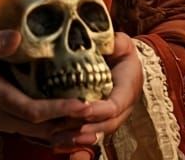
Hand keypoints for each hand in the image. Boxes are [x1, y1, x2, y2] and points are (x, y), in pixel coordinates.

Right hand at [0, 30, 93, 142]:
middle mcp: (0, 116)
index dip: (58, 110)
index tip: (82, 104)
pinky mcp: (3, 126)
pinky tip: (70, 123)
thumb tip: (16, 36)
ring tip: (91, 123)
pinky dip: (51, 129)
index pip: (31, 110)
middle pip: (40, 128)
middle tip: (97, 115)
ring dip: (63, 130)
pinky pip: (31, 132)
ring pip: (37, 134)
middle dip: (69, 123)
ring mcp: (1, 124)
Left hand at [50, 32, 143, 147]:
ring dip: (78, 137)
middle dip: (85, 128)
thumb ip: (116, 43)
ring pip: (97, 133)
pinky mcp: (101, 120)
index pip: (115, 106)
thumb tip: (109, 42)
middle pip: (106, 125)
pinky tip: (57, 143)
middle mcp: (122, 108)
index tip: (82, 108)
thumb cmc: (120, 51)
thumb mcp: (122, 43)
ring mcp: (112, 117)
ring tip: (57, 138)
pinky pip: (90, 134)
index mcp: (128, 90)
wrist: (126, 63)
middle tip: (63, 126)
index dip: (99, 110)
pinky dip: (75, 140)